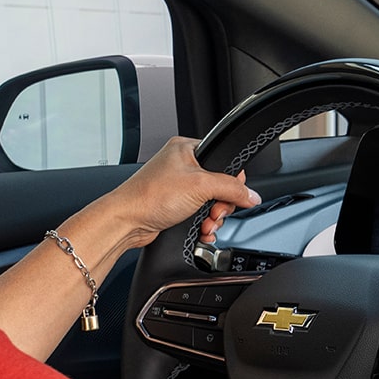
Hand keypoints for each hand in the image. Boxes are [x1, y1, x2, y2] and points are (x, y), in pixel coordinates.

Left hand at [97, 136, 260, 247]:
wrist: (127, 221)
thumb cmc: (150, 196)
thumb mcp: (200, 185)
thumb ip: (231, 188)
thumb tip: (251, 195)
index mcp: (187, 148)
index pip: (224, 160)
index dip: (232, 180)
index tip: (231, 195)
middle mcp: (182, 165)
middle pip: (220, 185)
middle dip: (221, 204)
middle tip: (214, 211)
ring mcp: (178, 186)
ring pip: (211, 202)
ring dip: (213, 218)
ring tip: (205, 223)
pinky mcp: (175, 205)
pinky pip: (200, 214)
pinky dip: (204, 224)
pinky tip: (201, 230)